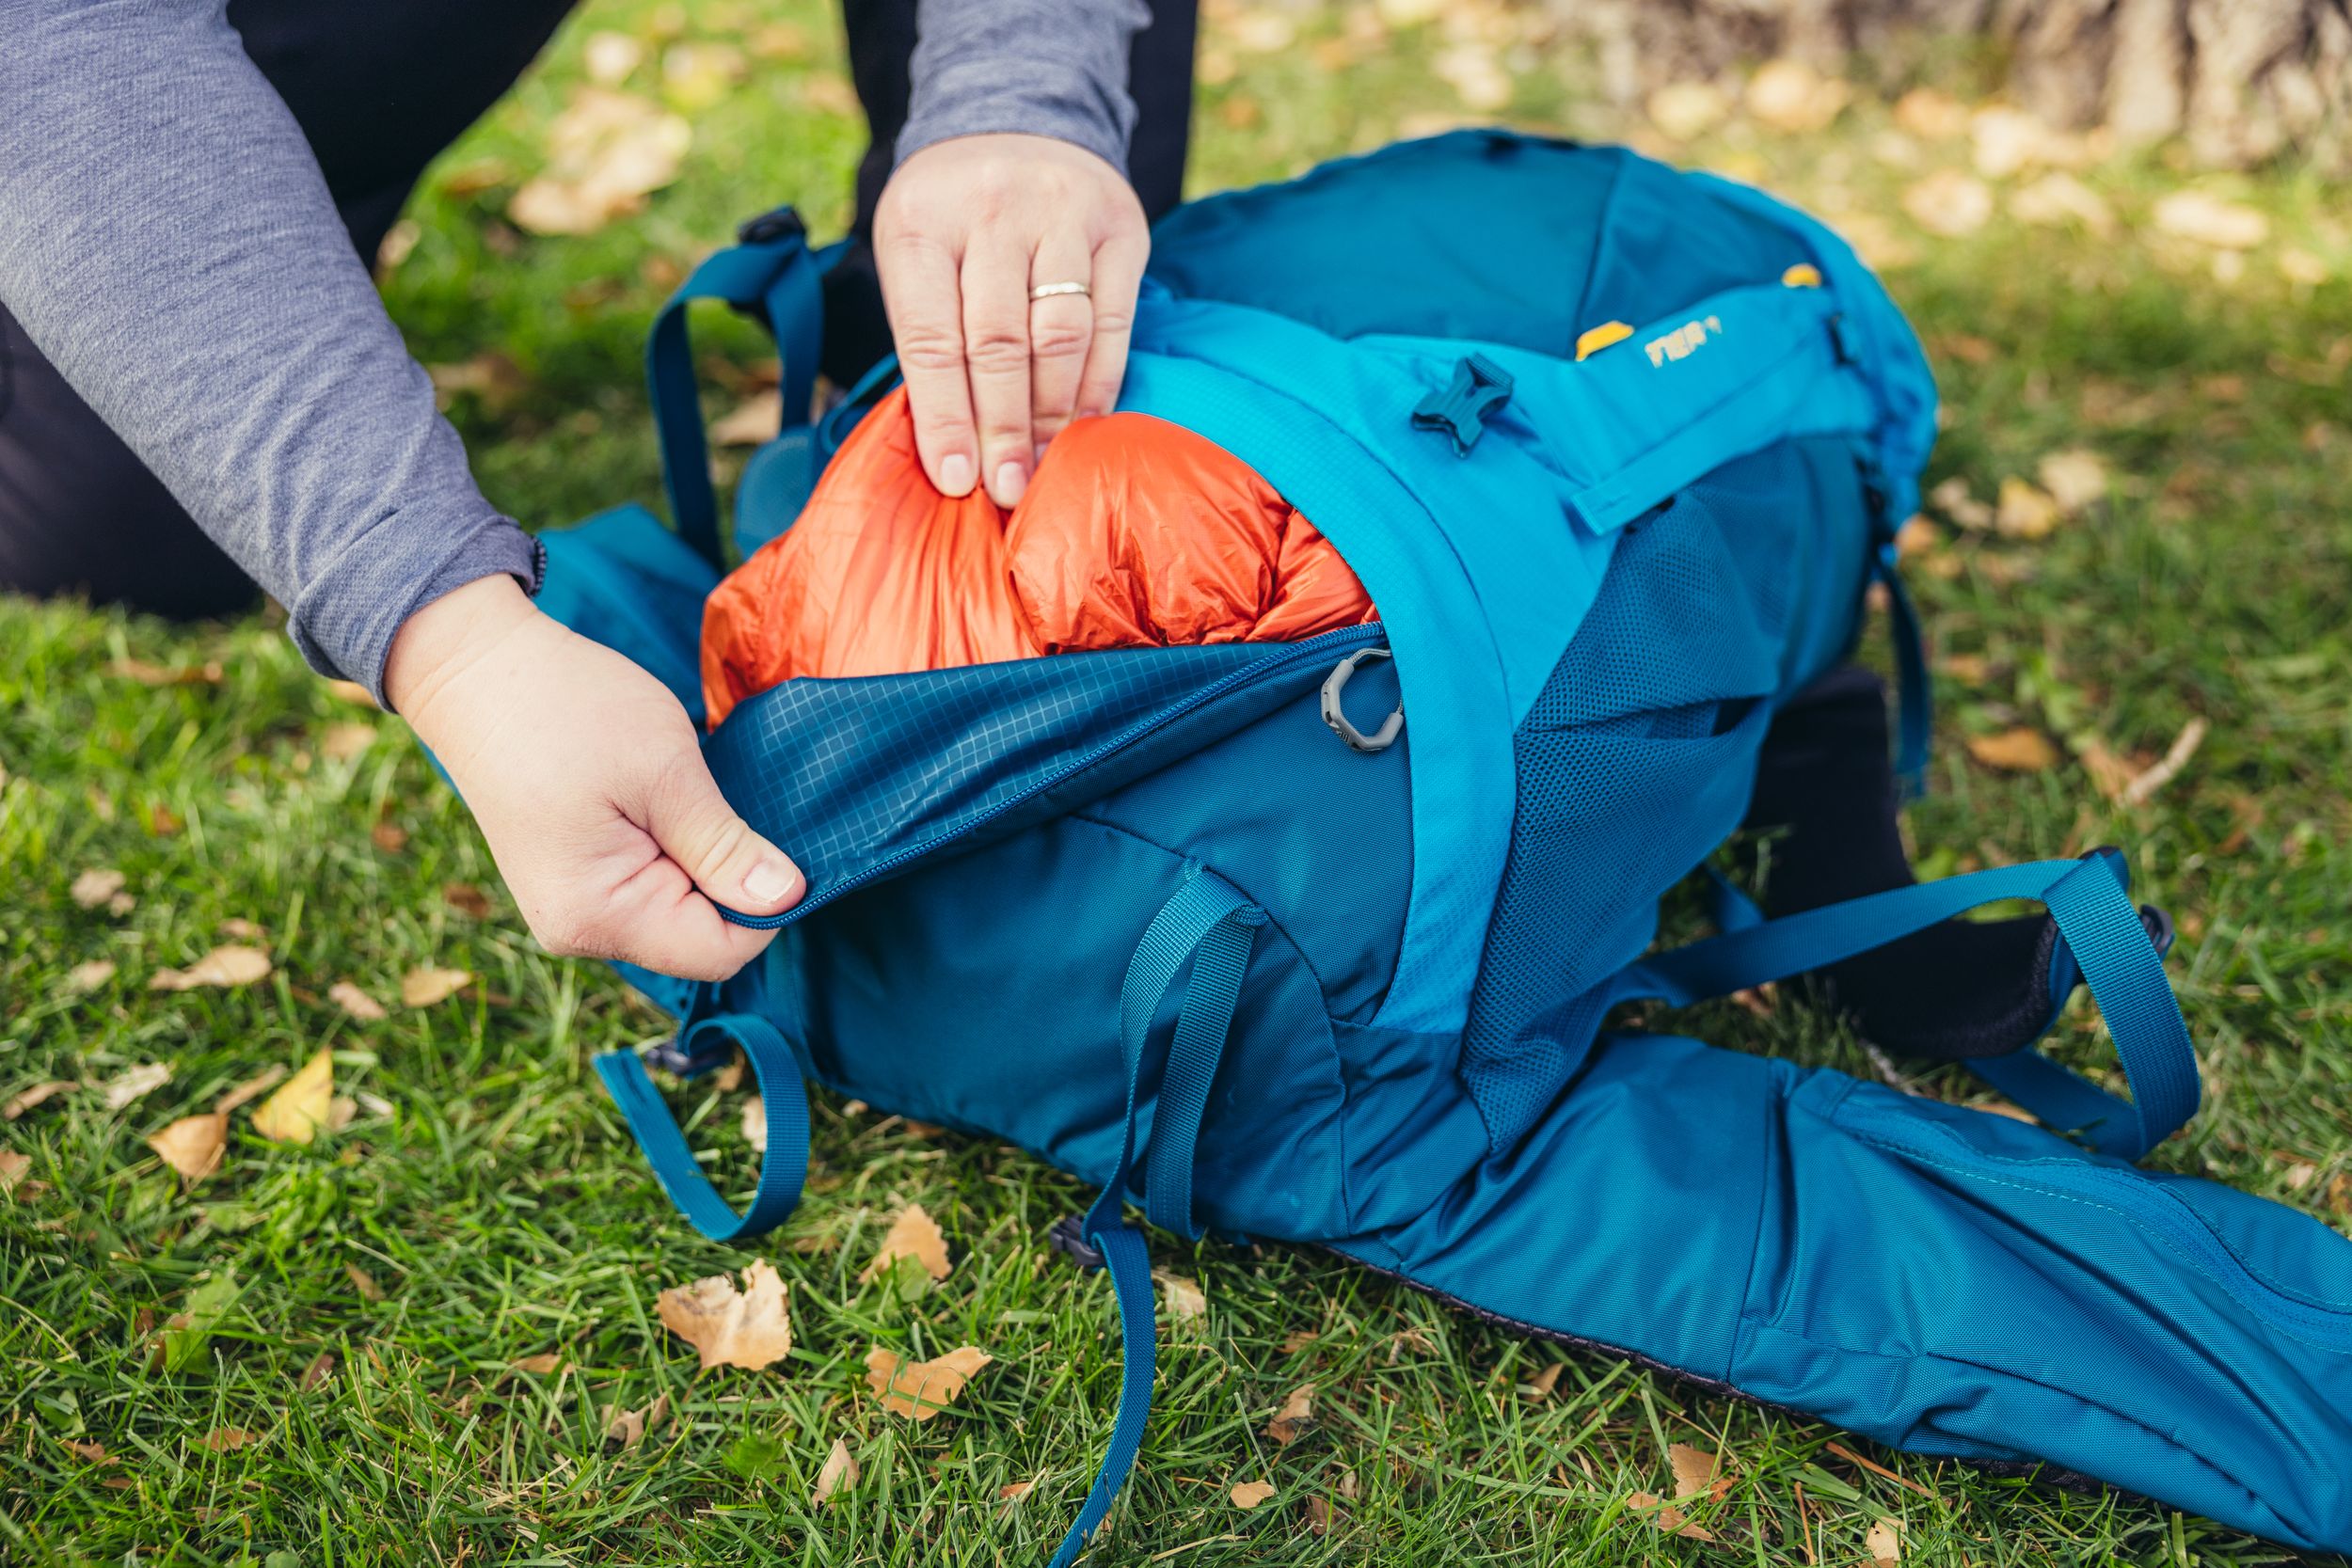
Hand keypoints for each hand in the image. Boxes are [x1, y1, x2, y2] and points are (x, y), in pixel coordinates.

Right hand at [385, 575, 803, 981]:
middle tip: (726, 800)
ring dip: (702, 863)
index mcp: (598, 916)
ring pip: (677, 914)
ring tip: (687, 795)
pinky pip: (648, 890)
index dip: (766, 905)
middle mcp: (579, 931)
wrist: (475, 668)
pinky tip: (666, 804)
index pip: (720, 953)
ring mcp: (570, 910)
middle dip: (731, 881)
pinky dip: (674, 854)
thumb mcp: (665, 772)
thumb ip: (724, 847)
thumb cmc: (567, 708)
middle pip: (698, 939)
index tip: (778, 838)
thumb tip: (788, 900)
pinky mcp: (571, 882)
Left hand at [873, 132, 1148, 507]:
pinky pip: (1112, 322)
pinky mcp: (1119, 228)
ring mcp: (1062, 213)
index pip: (932, 339)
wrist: (1017, 120)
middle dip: (1002, 429)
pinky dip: (1097, 383)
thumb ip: (927, 339)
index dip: (945, 417)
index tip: (956, 480)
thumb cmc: (951, 219)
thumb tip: (950, 451)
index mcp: (921, 223)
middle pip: (998, 344)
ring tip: (1044, 466)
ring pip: (1060, 336)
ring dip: (1052, 414)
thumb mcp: (912, 256)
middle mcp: (993, 210)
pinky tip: (1083, 424)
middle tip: (1007, 490)